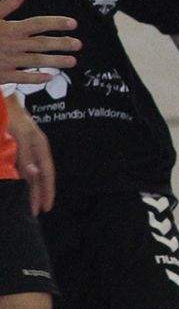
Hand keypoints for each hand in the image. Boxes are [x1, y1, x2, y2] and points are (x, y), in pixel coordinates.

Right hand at [0, 0, 78, 86]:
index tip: (73, 23)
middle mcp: (12, 45)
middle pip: (42, 44)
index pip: (38, 24)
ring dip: (56, 61)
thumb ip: (7, 4)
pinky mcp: (2, 74)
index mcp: (10, 28)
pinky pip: (23, 77)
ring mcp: (8, 61)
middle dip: (62, 43)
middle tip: (78, 44)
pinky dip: (37, 77)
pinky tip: (50, 76)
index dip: (57, 23)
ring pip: (37, 61)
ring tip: (72, 61)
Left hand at [6, 99, 54, 214]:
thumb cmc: (8, 115)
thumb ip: (24, 155)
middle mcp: (35, 145)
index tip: (43, 208)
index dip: (44, 192)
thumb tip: (34, 174)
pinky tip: (23, 183)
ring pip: (35, 169)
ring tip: (32, 203)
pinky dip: (27, 176)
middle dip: (39, 193)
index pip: (44, 173)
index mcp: (37, 144)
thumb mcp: (17, 135)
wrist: (2, 96)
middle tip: (37, 212)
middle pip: (41, 174)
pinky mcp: (21, 142)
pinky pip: (26, 162)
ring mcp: (29, 143)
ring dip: (33, 187)